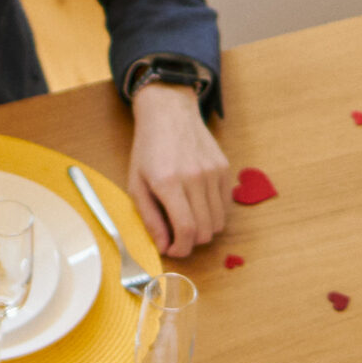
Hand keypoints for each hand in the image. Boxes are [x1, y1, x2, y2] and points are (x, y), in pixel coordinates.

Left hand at [128, 85, 229, 258]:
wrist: (169, 112)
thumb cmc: (148, 149)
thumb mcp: (136, 184)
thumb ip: (150, 218)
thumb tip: (164, 246)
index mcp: (169, 183)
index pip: (186, 230)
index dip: (181, 249)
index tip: (173, 250)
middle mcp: (195, 178)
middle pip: (205, 231)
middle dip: (191, 242)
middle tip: (178, 236)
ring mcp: (213, 173)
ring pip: (218, 223)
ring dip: (203, 230)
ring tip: (187, 219)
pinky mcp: (224, 169)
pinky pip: (225, 206)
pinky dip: (213, 214)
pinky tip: (198, 204)